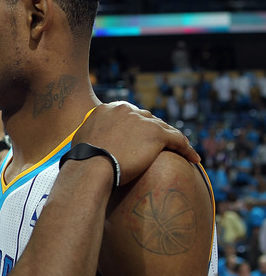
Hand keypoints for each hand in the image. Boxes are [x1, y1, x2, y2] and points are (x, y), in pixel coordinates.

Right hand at [73, 102, 198, 186]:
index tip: (140, 138)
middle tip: (158, 146)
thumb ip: (91, 134)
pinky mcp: (156, 134)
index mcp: (107, 109)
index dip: (136, 127)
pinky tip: (193, 159)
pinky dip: (187, 149)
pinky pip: (178, 139)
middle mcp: (126, 110)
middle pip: (147, 119)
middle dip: (153, 131)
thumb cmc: (83, 160)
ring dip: (172, 139)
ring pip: (163, 128)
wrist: (91, 166)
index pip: (128, 115)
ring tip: (181, 151)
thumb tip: (90, 142)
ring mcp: (142, 120)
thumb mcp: (82, 139)